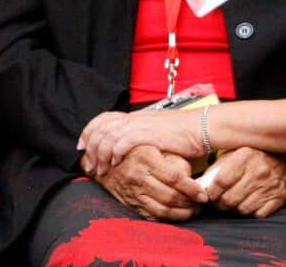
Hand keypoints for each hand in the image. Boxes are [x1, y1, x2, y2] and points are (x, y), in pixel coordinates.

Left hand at [79, 109, 205, 176]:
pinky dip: (115, 153)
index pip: (103, 118)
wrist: (202, 128)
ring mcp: (141, 124)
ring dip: (100, 154)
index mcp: (136, 116)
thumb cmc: (185, 134)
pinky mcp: (148, 134)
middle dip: (90, 147)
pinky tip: (115, 164)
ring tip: (101, 169)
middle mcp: (135, 118)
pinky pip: (122, 142)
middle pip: (100, 127)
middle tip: (89, 164)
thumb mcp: (159, 133)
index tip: (83, 147)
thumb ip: (144, 136)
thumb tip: (131, 148)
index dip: (89, 131)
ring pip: (108, 136)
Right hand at [84, 145, 205, 221]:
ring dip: (181, 214)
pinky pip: (150, 215)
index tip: (203, 193)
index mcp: (146, 158)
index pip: (174, 177)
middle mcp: (138, 176)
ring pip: (161, 210)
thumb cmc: (136, 148)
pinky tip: (176, 214)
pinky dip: (166, 218)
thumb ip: (173, 158)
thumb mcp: (154, 144)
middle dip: (189, 203)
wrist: (104, 157)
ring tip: (192, 211)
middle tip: (201, 203)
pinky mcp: (130, 203)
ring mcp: (132, 192)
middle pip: (170, 196)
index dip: (192, 188)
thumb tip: (190, 176)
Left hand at [204, 148, 285, 217]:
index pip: (221, 181)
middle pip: (229, 199)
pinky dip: (249, 212)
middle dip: (220, 203)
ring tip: (232, 202)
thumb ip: (217, 168)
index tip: (207, 195)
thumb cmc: (254, 158)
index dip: (211, 192)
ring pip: (241, 209)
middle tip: (218, 201)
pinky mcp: (277, 200)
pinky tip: (247, 203)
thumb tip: (200, 186)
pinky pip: (256, 214)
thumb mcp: (235, 154)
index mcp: (246, 156)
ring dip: (234, 209)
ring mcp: (269, 187)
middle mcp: (259, 171)